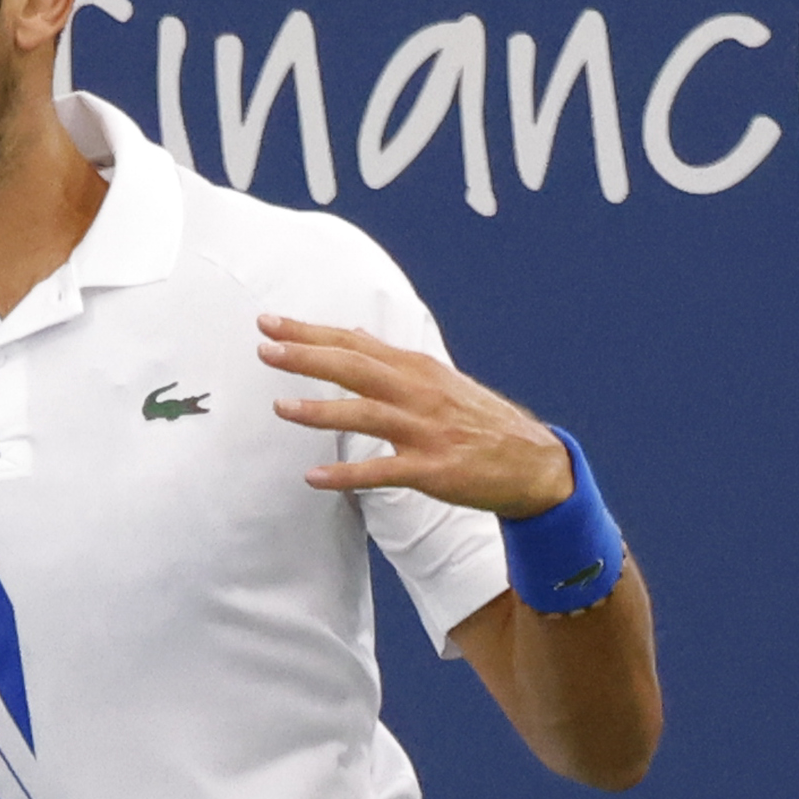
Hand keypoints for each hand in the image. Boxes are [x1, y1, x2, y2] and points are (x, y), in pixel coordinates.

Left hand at [257, 314, 572, 517]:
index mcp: (417, 370)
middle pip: (356, 368)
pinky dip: (347, 475)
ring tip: (280, 408)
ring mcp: (426, 431)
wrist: (533, 463)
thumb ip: (391, 359)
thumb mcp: (437, 379)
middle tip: (265, 349)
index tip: (269, 322)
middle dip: (309, 357)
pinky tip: (314, 477)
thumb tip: (354, 331)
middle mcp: (419, 393)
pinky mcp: (432, 469)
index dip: (311, 332)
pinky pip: (383, 472)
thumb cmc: (476, 420)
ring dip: (321, 411)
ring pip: (366, 414)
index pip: (355, 344)